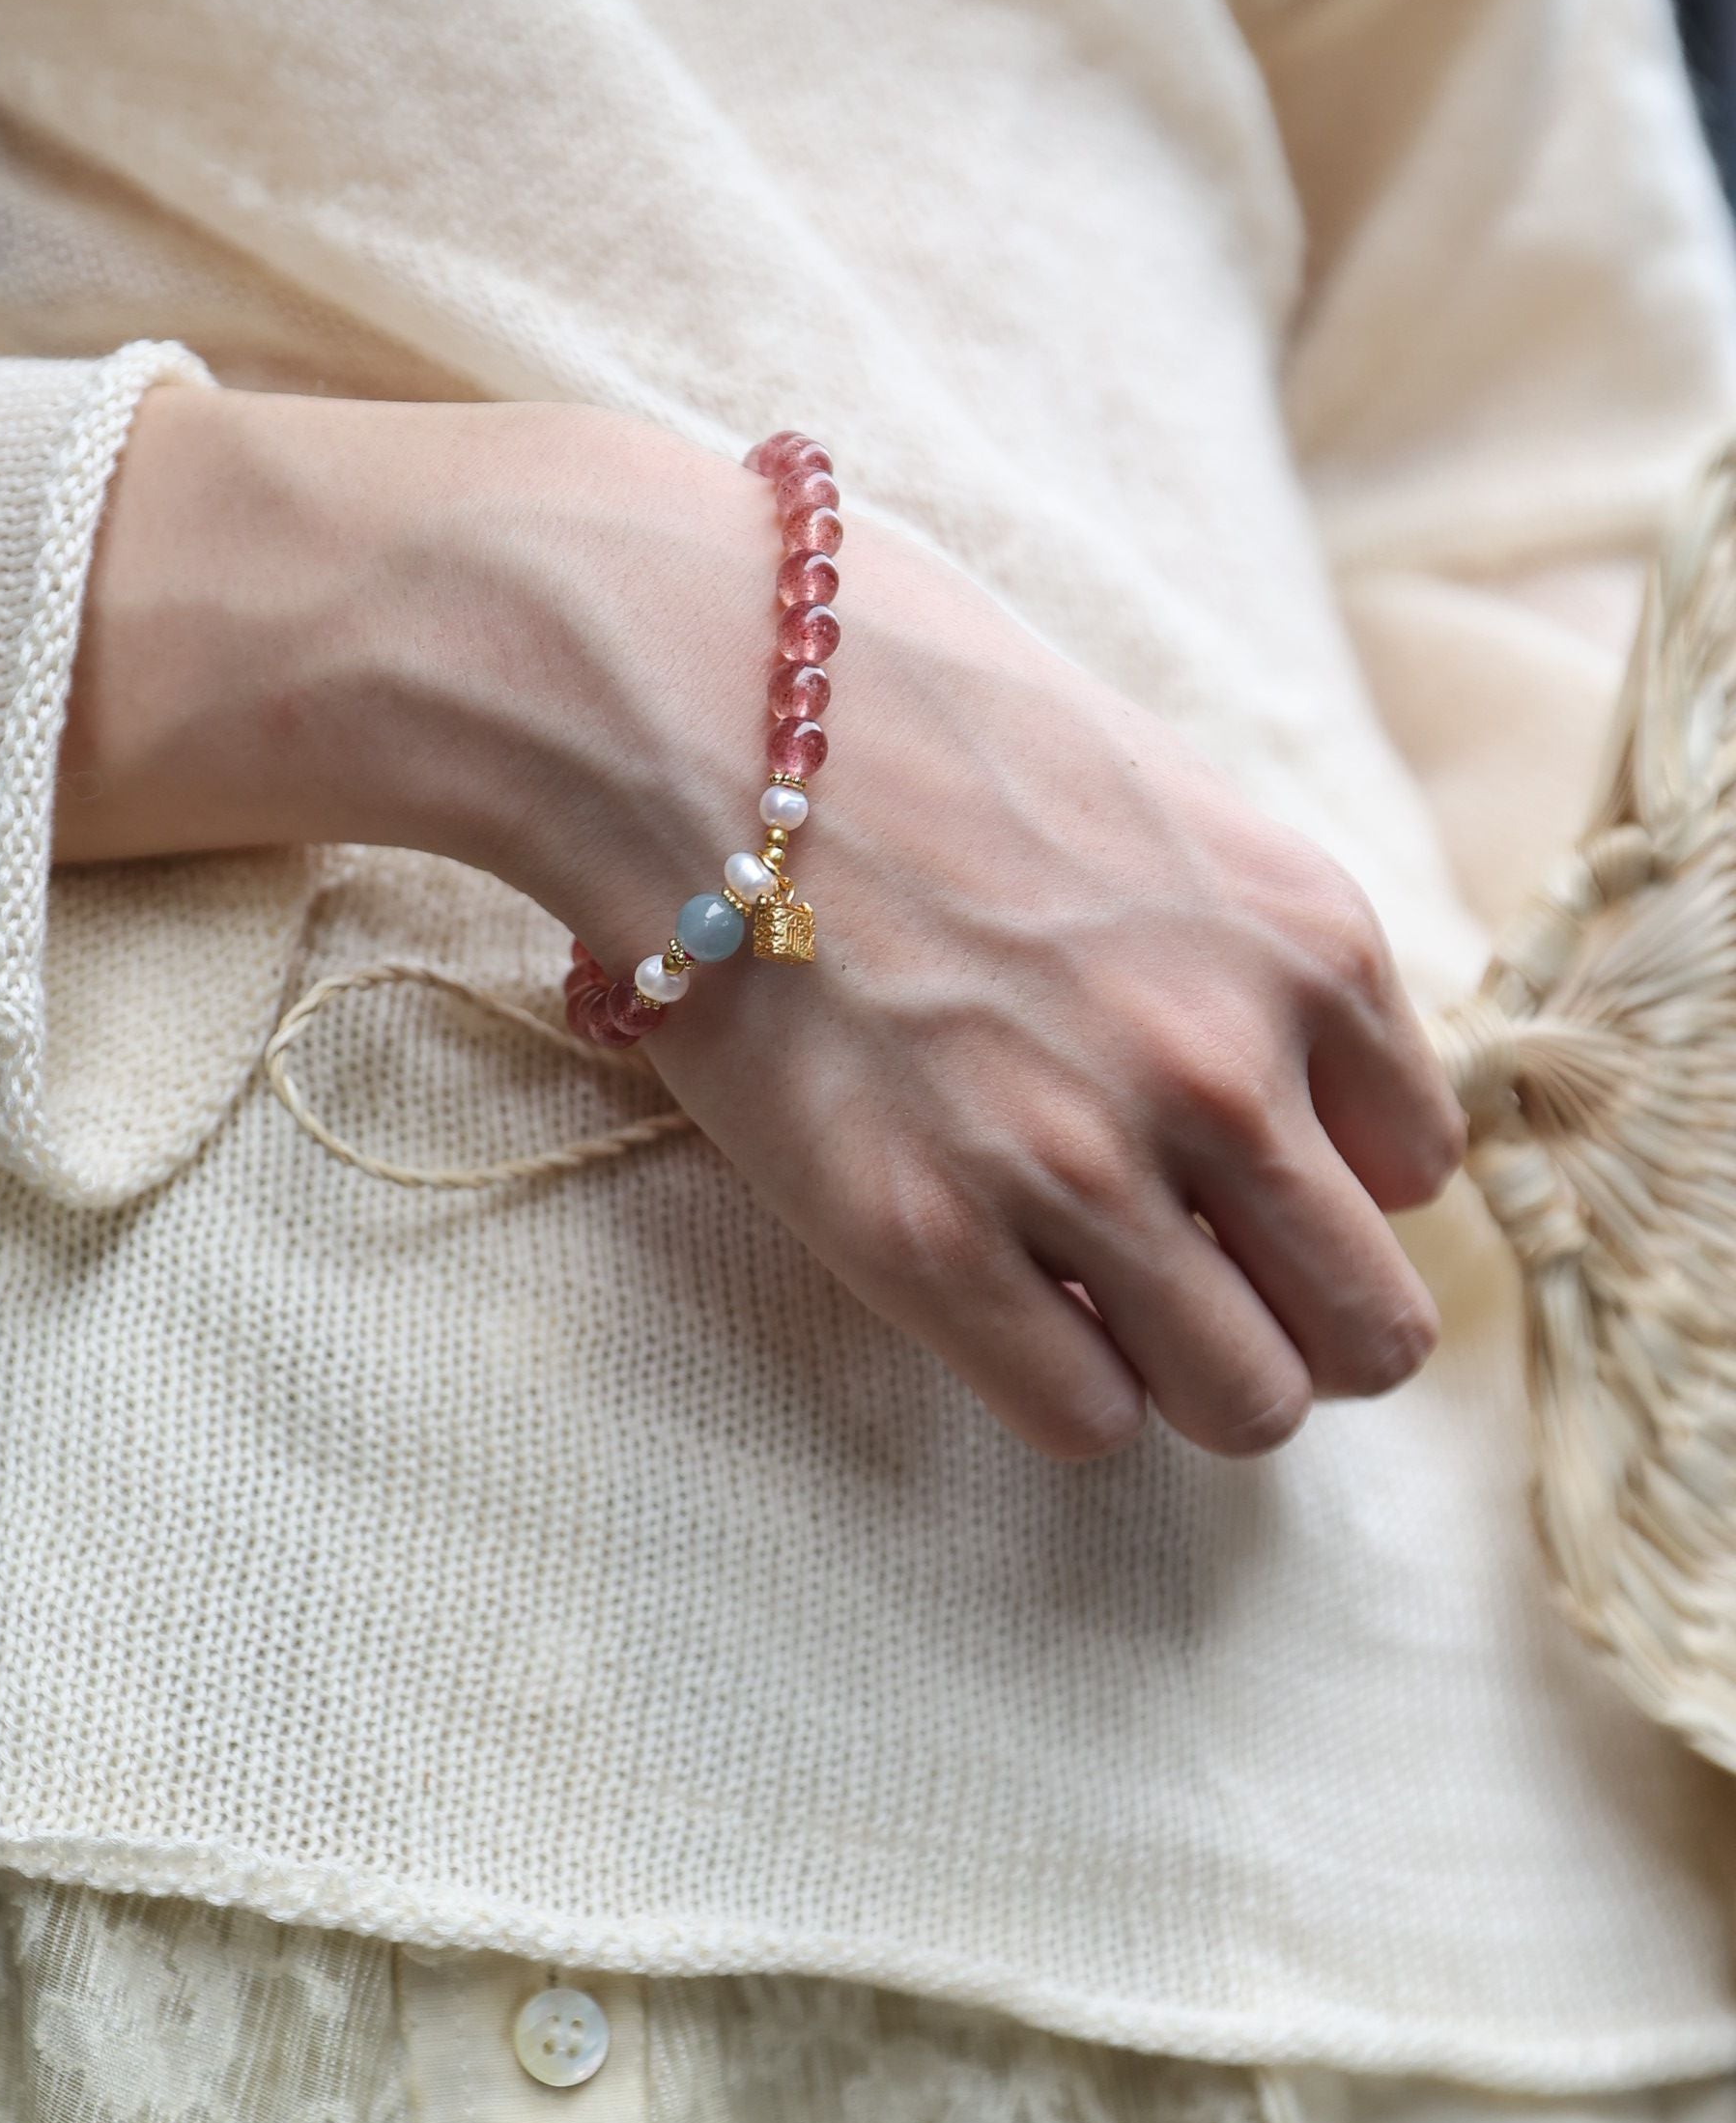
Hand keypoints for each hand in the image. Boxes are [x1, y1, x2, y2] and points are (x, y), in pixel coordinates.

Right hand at [620, 511, 1465, 1459]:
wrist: (706, 703)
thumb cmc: (921, 727)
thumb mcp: (1168, 811)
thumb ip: (1252, 963)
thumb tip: (1287, 1122)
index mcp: (1307, 943)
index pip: (1417, 1169)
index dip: (1327, 1184)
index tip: (1237, 1164)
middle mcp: (1222, 1067)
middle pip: (1370, 1328)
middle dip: (1298, 1326)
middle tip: (1203, 1288)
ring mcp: (1076, 1165)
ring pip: (1246, 1403)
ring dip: (1187, 1378)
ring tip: (1103, 1311)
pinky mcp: (925, 1241)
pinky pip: (1083, 1419)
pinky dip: (1062, 1387)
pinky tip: (1001, 1301)